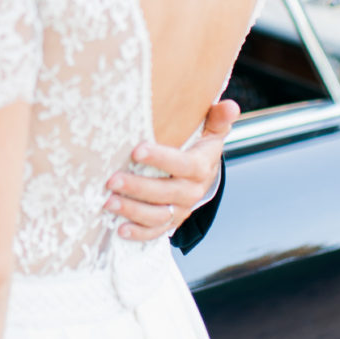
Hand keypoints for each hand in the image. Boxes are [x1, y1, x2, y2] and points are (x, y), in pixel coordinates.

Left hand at [104, 99, 237, 241]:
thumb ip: (218, 117)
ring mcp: (181, 209)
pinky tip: (119, 228)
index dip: (162, 158)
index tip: (137, 150)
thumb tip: (231, 105)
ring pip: (158, 215)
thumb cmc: (200, 144)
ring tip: (108, 202)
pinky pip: (155, 232)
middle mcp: (192, 191)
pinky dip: (138, 233)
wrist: (203, 172)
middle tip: (112, 180)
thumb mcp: (211, 129)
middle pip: (166, 192)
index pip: (184, 164)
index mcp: (202, 166)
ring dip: (132, 210)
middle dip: (138, 187)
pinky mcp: (171, 221)